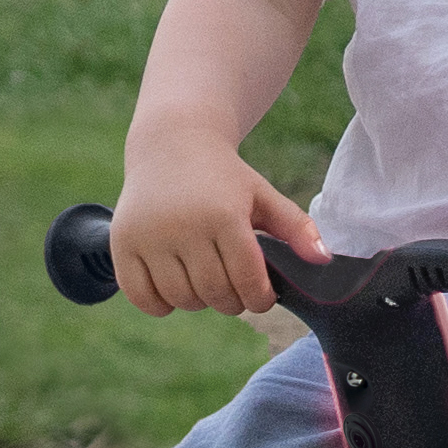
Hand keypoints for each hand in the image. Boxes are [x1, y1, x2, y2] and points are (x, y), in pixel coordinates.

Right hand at [111, 145, 325, 317]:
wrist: (171, 143)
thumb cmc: (223, 175)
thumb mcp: (262, 194)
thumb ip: (296, 227)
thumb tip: (324, 260)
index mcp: (224, 215)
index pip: (247, 281)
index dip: (259, 299)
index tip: (261, 296)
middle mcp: (184, 227)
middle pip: (215, 295)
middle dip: (231, 302)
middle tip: (234, 289)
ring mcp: (149, 236)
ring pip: (181, 299)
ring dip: (199, 302)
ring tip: (206, 282)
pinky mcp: (123, 244)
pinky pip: (143, 298)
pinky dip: (161, 304)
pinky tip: (175, 287)